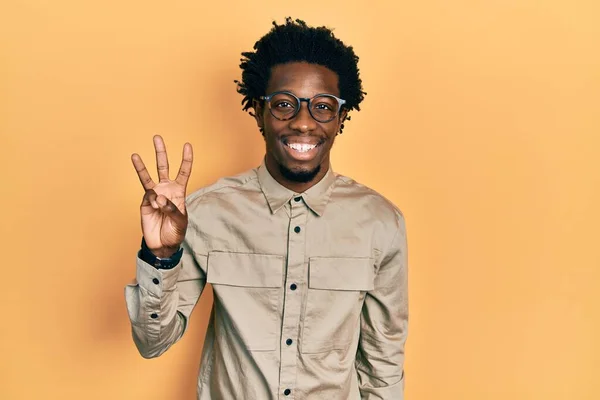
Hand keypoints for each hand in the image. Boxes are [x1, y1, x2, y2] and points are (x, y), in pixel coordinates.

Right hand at [131, 135, 192, 257]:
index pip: (184, 172)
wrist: (162, 244)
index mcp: (179, 192)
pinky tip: (156, 206)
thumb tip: (159, 197)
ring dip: (141, 166)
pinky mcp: (144, 203)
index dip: (186, 159)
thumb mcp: (180, 221)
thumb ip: (172, 208)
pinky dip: (152, 199)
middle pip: (163, 167)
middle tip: (157, 137)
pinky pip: (148, 196)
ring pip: (148, 177)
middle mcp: (166, 190)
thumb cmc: (175, 231)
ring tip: (135, 154)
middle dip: (160, 152)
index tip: (187, 145)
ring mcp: (154, 195)